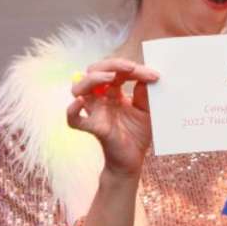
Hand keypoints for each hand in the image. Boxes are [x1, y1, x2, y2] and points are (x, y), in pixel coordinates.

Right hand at [67, 58, 159, 176]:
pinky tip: (80, 102)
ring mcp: (94, 112)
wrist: (132, 161)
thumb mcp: (147, 112)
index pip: (116, 71)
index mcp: (113, 92)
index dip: (131, 69)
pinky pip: (74, 119)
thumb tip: (148, 77)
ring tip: (112, 77)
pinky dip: (73, 110)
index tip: (153, 75)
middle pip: (94, 71)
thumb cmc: (137, 135)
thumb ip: (145, 95)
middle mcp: (100, 99)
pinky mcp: (93, 128)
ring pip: (79, 88)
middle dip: (111, 65)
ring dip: (93, 79)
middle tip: (131, 68)